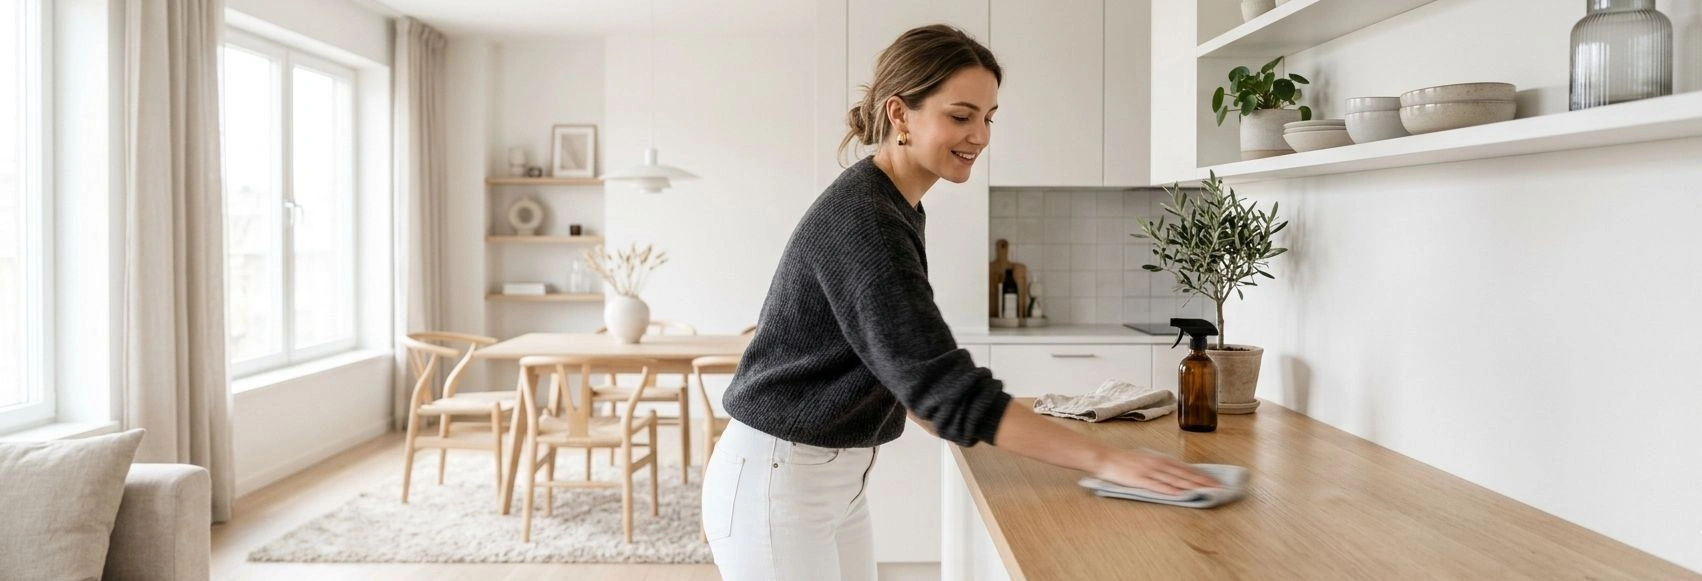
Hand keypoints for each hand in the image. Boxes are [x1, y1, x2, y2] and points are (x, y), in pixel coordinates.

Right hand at [1093, 448, 1220, 494]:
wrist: (1105, 457)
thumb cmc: (1124, 459)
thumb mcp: (1146, 458)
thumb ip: (1161, 465)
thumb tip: (1176, 473)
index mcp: (1160, 458)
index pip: (1186, 468)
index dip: (1202, 476)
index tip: (1216, 482)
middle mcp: (1158, 464)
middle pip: (1185, 474)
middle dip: (1203, 482)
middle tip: (1219, 489)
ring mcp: (1150, 472)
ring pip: (1176, 480)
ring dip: (1192, 486)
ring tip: (1207, 492)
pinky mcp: (1140, 480)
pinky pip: (1158, 486)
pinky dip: (1171, 490)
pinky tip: (1181, 494)